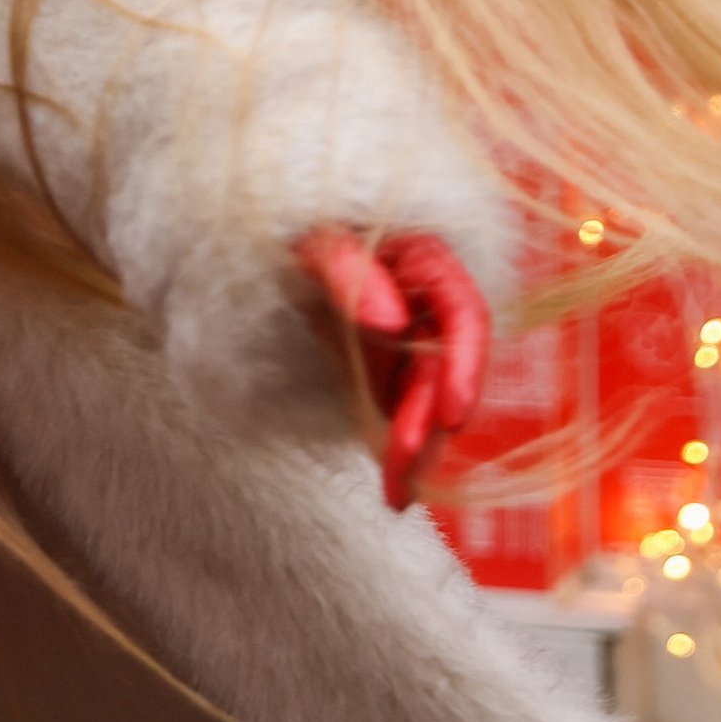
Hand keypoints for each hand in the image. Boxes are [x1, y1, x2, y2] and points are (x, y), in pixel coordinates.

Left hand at [295, 224, 490, 511]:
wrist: (254, 239)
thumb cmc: (291, 224)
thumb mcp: (313, 237)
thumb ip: (348, 272)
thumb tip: (391, 323)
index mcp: (422, 262)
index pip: (464, 316)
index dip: (466, 368)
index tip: (453, 417)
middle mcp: (421, 305)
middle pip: (439, 373)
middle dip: (425, 426)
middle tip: (403, 474)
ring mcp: (400, 339)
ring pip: (421, 401)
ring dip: (414, 450)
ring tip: (397, 497)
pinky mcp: (376, 366)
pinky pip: (393, 409)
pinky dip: (392, 444)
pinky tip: (391, 485)